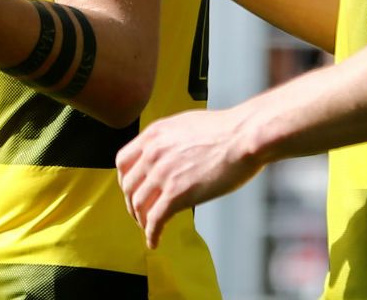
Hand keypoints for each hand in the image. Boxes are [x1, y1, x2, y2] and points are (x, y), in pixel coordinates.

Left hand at [115, 106, 265, 247]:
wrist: (243, 136)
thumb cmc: (225, 130)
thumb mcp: (184, 125)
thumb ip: (168, 140)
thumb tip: (166, 154)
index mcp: (153, 135)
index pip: (123, 162)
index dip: (125, 180)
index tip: (131, 190)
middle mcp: (152, 154)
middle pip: (129, 186)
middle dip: (132, 203)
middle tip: (140, 213)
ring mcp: (163, 174)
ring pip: (139, 204)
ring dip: (142, 220)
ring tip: (149, 229)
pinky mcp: (178, 194)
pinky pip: (156, 219)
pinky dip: (151, 234)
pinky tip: (154, 241)